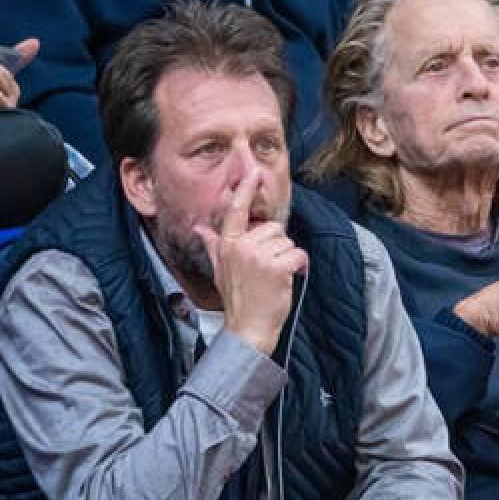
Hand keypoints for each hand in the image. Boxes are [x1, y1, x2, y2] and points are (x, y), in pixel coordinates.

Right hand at [196, 169, 307, 354]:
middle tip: (267, 270)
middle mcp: (240, 247)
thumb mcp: (220, 269)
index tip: (255, 171)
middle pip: (273, 228)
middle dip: (276, 247)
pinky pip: (297, 254)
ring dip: (286, 258)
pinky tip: (287, 279)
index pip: (237, 210)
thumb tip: (200, 228)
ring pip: (287, 242)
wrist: (248, 329)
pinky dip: (298, 266)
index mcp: (227, 244)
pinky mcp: (275, 267)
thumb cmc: (238, 299)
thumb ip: (213, 245)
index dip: (247, 189)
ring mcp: (257, 256)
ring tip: (273, 277)